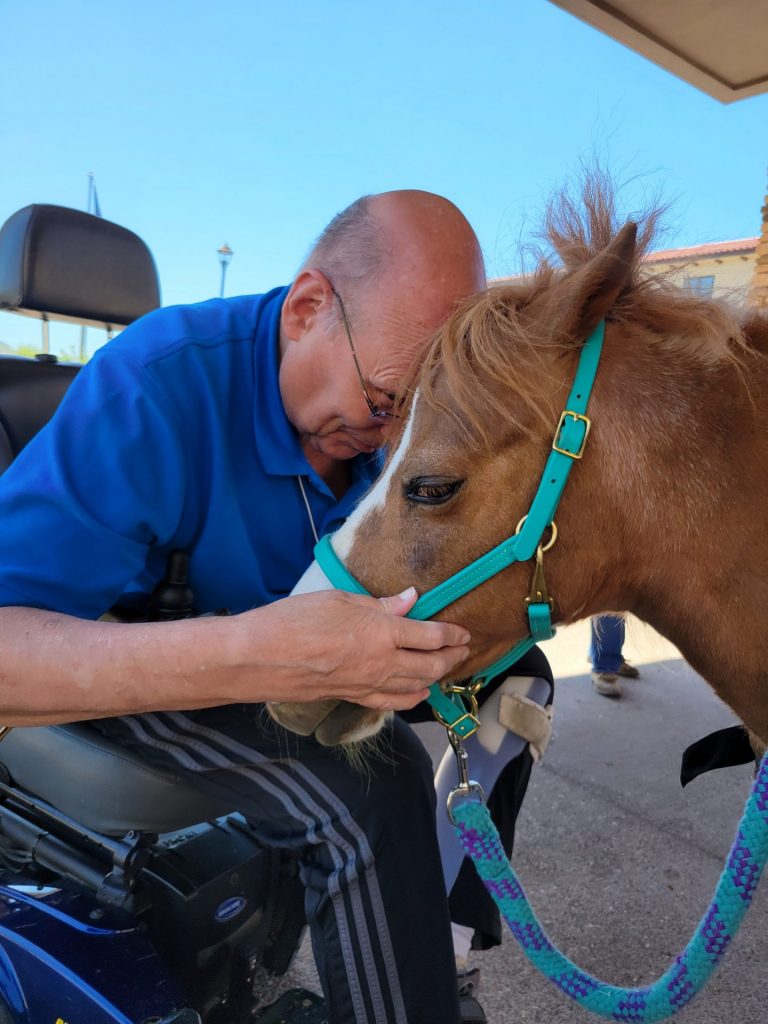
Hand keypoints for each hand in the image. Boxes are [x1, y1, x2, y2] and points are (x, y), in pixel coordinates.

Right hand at [252, 587, 470, 710]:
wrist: (261, 658)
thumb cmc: (295, 620)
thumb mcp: (339, 600)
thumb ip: (380, 604)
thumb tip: (410, 600)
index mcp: (382, 632)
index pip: (430, 635)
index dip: (451, 634)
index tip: (464, 631)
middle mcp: (382, 663)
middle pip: (431, 665)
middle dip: (452, 657)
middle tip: (464, 649)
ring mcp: (369, 685)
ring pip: (416, 686)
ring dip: (436, 677)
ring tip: (447, 669)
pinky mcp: (353, 697)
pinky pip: (392, 702)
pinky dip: (412, 697)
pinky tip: (418, 693)